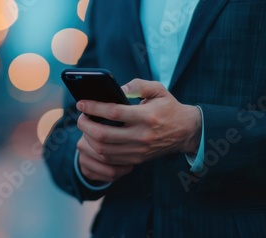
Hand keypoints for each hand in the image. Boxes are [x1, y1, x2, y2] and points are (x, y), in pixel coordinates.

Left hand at [76, 79, 201, 180]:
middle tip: (80, 117)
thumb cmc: (168, 107)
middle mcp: (142, 136)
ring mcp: (139, 150)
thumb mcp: (158, 89)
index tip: (80, 103)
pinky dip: (97, 150)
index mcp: (147, 116)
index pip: (113, 113)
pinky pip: (110, 159)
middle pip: (104, 135)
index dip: (93, 107)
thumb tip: (117, 88)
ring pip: (104, 150)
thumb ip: (138, 85)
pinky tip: (93, 139)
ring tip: (85, 127)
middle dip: (85, 125)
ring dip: (88, 138)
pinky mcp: (137, 159)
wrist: (185, 132)